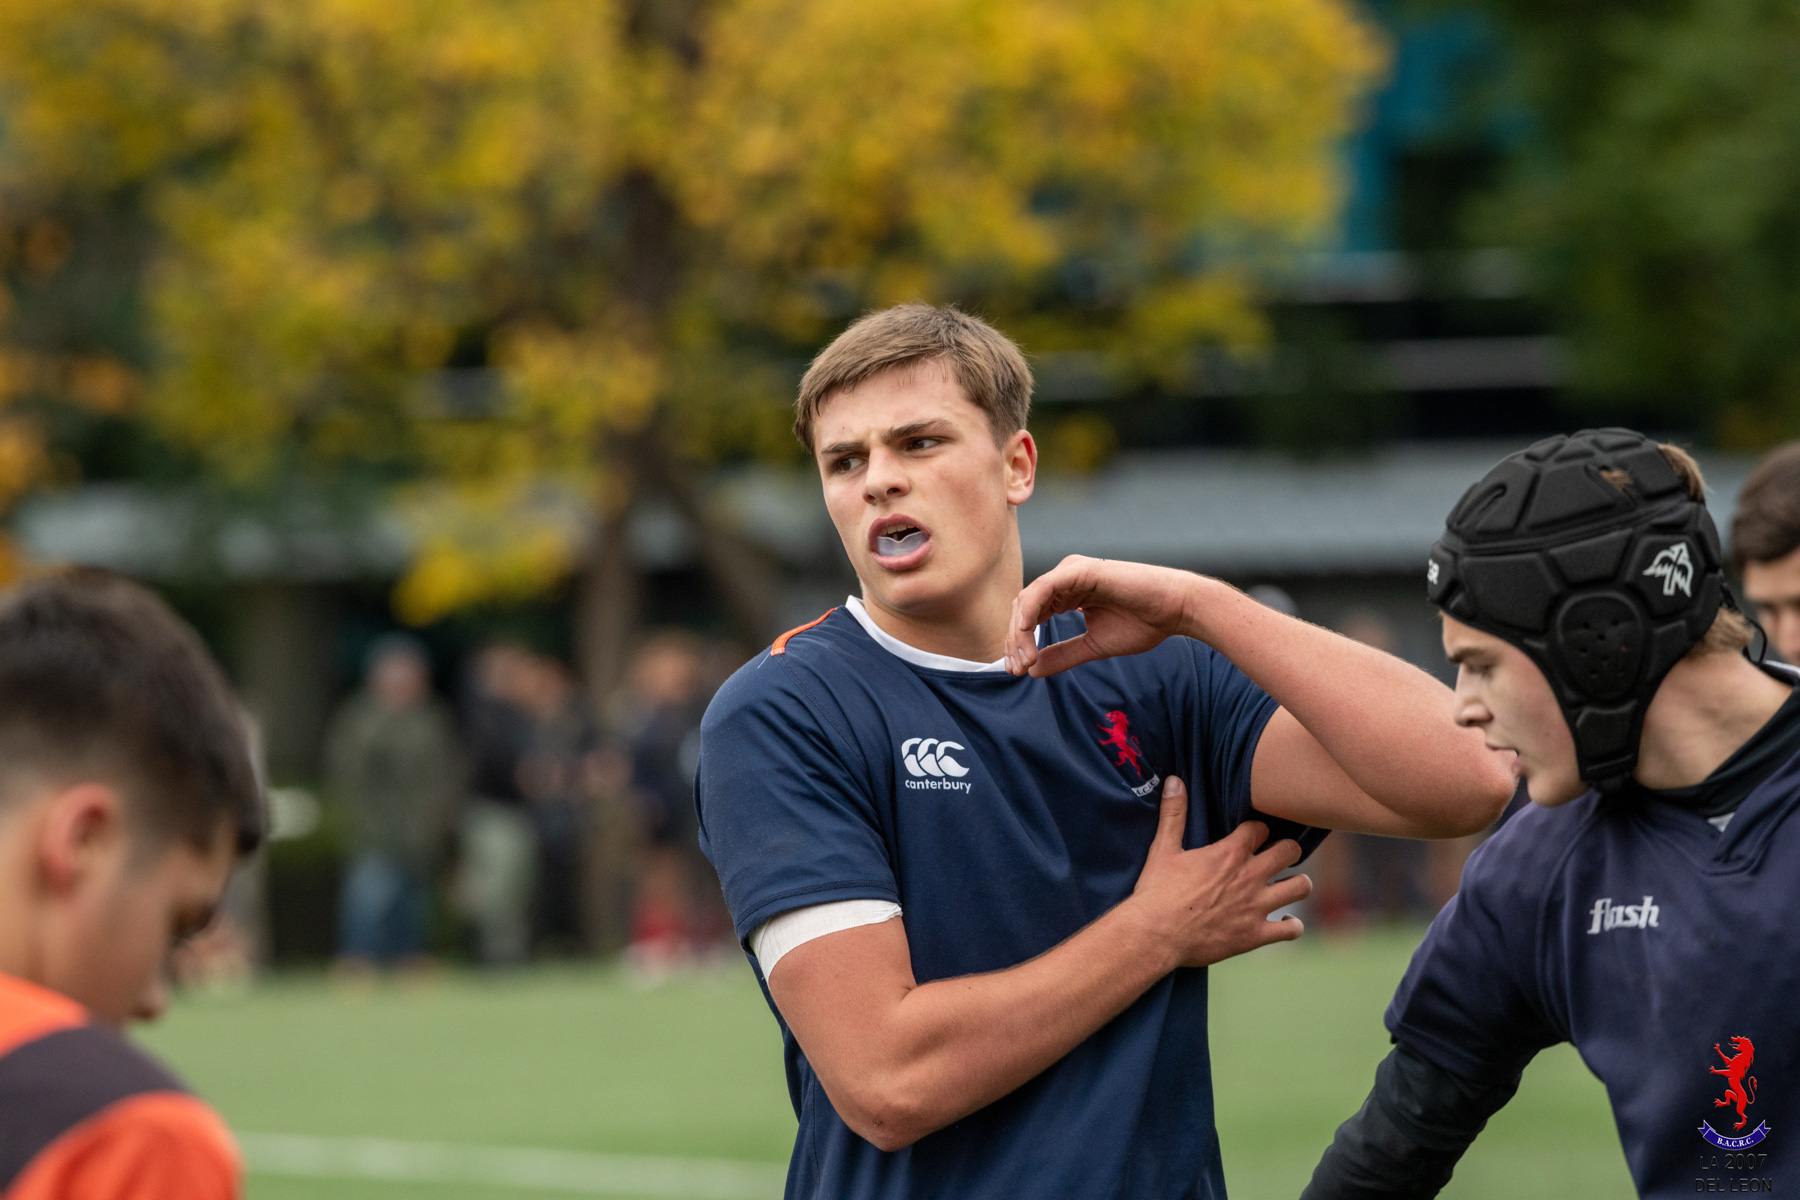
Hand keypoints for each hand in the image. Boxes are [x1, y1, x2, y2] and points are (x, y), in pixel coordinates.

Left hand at [1005, 555, 1198, 676]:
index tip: (1017, 671)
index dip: (1019, 643)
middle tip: (1017, 670)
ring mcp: (1070, 572)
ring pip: (1028, 599)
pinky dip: (1031, 610)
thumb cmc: (1143, 623)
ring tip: (1027, 660)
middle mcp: (1064, 579)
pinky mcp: (1079, 570)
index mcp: (1066, 594)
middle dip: (1015, 641)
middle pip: (1023, 608)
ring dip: (1021, 632)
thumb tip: (1031, 671)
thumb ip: (1063, 654)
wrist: (1175, 609)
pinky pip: (1043, 588)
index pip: (1029, 616)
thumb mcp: (1094, 645)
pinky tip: (1028, 632)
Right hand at [1127, 776, 1309, 968]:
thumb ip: (1174, 813)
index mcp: (1229, 853)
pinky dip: (1291, 925)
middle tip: (1276, 856)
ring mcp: (1256, 906)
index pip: (1261, 828)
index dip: (1258, 830)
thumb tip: (1174, 780)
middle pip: (1290, 851)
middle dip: (1287, 850)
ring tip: (1286, 885)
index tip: (1251, 836)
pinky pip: (1291, 930)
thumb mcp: (1163, 848)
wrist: (1155, 935)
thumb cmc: (1157, 891)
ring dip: (1297, 884)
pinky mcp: (1255, 935)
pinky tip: (1283, 921)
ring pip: (1301, 887)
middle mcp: (1249, 876)